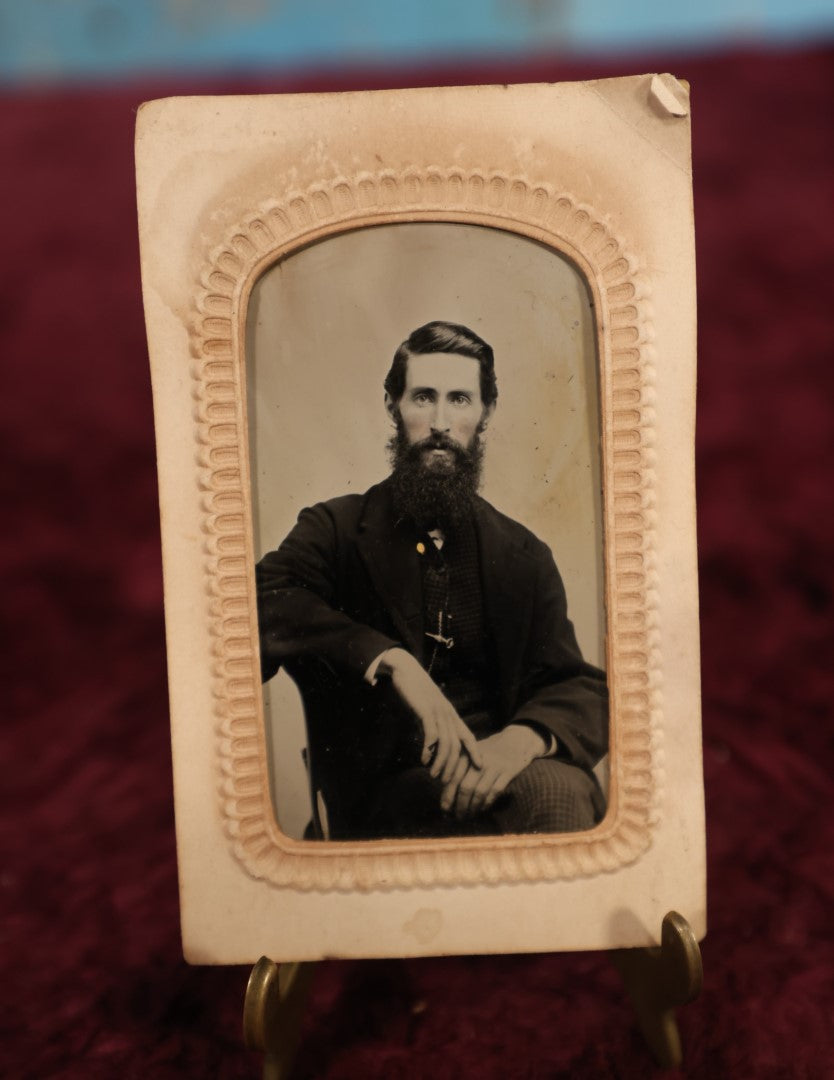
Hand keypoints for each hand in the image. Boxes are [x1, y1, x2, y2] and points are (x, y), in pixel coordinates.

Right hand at [377, 648, 482, 780]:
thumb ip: (433, 727)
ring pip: (446, 742)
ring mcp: (438, 712)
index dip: (476, 752)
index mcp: (451, 715)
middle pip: (458, 745)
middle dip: (454, 766)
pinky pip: (432, 733)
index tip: (481, 767)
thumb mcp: (428, 711)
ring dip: (441, 762)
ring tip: (434, 775)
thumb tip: (432, 747)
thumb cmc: (416, 693)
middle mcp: (448, 714)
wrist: (405, 671)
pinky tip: (424, 760)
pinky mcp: (426, 710)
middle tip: (448, 782)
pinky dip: (429, 749)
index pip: (468, 736)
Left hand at [441, 725, 547, 818]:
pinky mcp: (509, 771)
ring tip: (468, 816)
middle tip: (457, 817)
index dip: (448, 795)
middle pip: (465, 786)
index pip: (454, 777)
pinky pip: (495, 791)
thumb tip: (445, 792)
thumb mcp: (473, 752)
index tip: (444, 809)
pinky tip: (482, 809)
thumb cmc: (490, 750)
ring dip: (473, 807)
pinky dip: (487, 803)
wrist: (516, 739)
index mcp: (468, 754)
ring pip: (480, 791)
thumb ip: (460, 767)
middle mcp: (480, 759)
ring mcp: (495, 765)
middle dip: (459, 805)